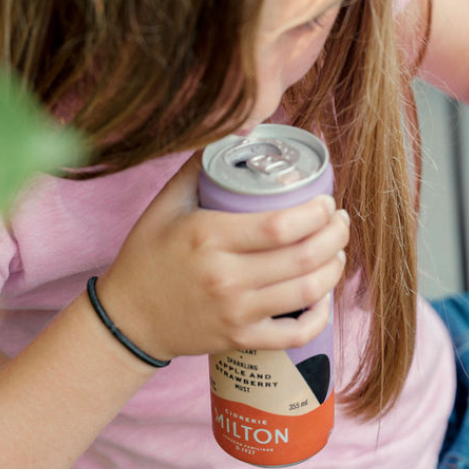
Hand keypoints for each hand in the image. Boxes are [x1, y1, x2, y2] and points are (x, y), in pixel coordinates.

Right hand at [97, 153, 350, 361]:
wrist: (128, 319)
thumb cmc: (147, 257)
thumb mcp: (165, 205)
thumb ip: (199, 166)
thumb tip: (238, 128)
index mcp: (208, 237)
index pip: (281, 225)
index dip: (316, 213)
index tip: (326, 202)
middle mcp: (225, 277)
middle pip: (303, 257)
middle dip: (335, 235)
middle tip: (339, 221)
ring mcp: (235, 312)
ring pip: (307, 292)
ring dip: (334, 269)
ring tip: (337, 251)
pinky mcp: (240, 340)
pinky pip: (296, 334)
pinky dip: (319, 317)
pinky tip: (323, 297)